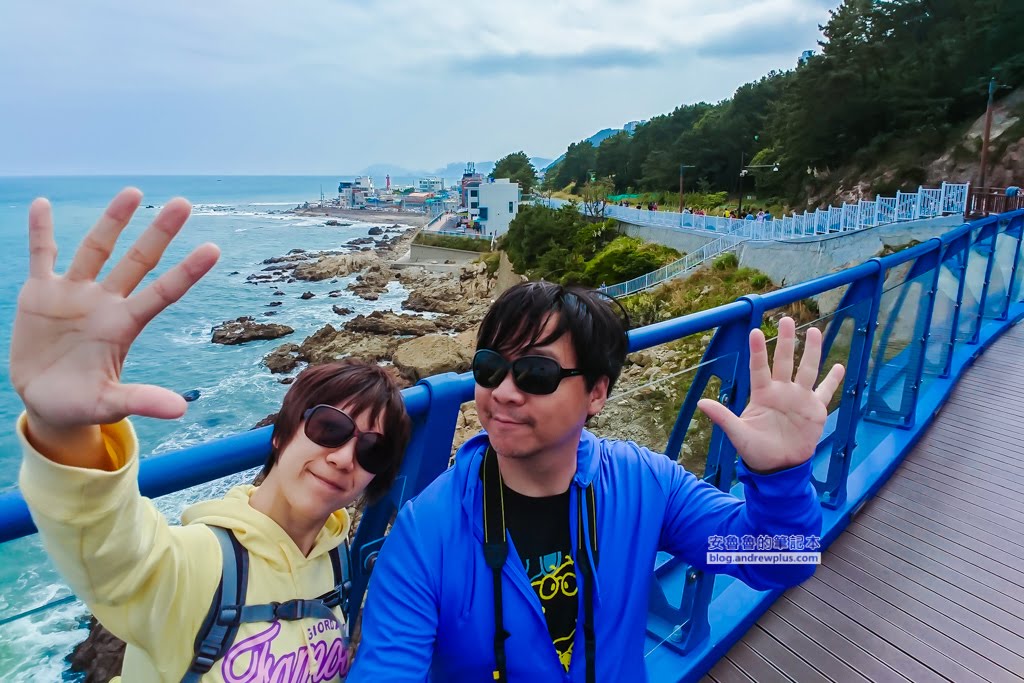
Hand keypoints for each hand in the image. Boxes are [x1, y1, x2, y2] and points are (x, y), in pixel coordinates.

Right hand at [10, 188, 219, 433]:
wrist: (45, 401)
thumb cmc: (82, 404)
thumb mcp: (109, 405)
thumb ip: (141, 401)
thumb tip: (181, 410)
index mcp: (125, 325)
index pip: (163, 292)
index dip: (187, 272)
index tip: (214, 249)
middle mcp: (105, 302)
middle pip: (138, 261)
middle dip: (159, 233)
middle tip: (184, 203)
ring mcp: (74, 294)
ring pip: (96, 248)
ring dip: (112, 221)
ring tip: (134, 193)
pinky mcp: (40, 293)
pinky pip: (41, 255)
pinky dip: (40, 232)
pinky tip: (43, 205)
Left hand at [697, 317, 844, 472]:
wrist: (778, 467)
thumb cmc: (755, 450)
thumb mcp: (738, 434)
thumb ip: (723, 417)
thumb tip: (701, 403)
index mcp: (762, 394)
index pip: (759, 368)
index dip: (758, 351)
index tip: (755, 332)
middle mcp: (781, 391)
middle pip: (784, 361)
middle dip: (786, 341)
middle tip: (787, 319)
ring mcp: (800, 398)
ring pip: (807, 369)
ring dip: (811, 351)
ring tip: (813, 331)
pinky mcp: (815, 409)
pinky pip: (825, 391)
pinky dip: (833, 380)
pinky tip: (839, 366)